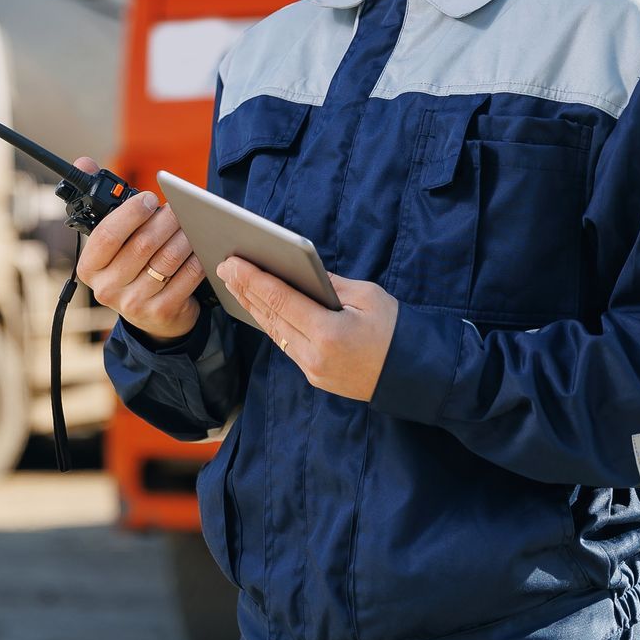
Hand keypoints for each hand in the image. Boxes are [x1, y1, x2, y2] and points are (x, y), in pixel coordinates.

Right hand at [71, 157, 207, 341]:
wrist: (150, 314)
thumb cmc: (129, 265)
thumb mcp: (110, 240)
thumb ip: (101, 201)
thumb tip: (83, 160)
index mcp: (89, 266)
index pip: (107, 235)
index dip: (131, 213)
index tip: (149, 199)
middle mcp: (107, 288)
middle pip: (142, 245)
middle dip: (165, 220)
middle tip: (179, 208)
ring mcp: (134, 303)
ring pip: (167, 259)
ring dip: (184, 235)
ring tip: (192, 222)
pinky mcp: (161, 312)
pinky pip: (186, 277)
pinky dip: (197, 257)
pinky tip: (201, 246)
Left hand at [217, 259, 398, 401]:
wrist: (415, 374)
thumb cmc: (397, 329)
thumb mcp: (367, 296)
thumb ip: (329, 284)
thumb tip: (300, 270)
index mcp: (329, 333)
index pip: (281, 301)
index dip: (254, 279)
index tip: (233, 262)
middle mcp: (315, 356)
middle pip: (271, 317)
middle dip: (245, 290)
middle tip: (224, 267)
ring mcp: (313, 371)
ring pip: (274, 333)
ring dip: (253, 307)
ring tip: (235, 284)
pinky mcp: (315, 377)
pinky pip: (286, 345)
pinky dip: (270, 324)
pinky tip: (259, 307)